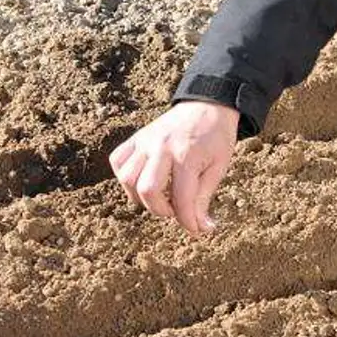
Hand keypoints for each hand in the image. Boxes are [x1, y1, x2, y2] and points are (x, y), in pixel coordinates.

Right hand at [110, 101, 238, 235]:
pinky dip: (125, 177)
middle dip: (161, 210)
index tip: (197, 230)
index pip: (182, 199)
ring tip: (160, 197)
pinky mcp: (136, 138)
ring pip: (127, 178)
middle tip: (176, 210)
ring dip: (141, 197)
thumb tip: (201, 228)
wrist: (208, 105)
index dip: (188, 222)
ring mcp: (145, 141)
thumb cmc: (216, 138)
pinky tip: (142, 181)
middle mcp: (162, 147)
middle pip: (147, 190)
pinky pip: (118, 160)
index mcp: (187, 155)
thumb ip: (204, 198)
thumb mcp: (218, 168)